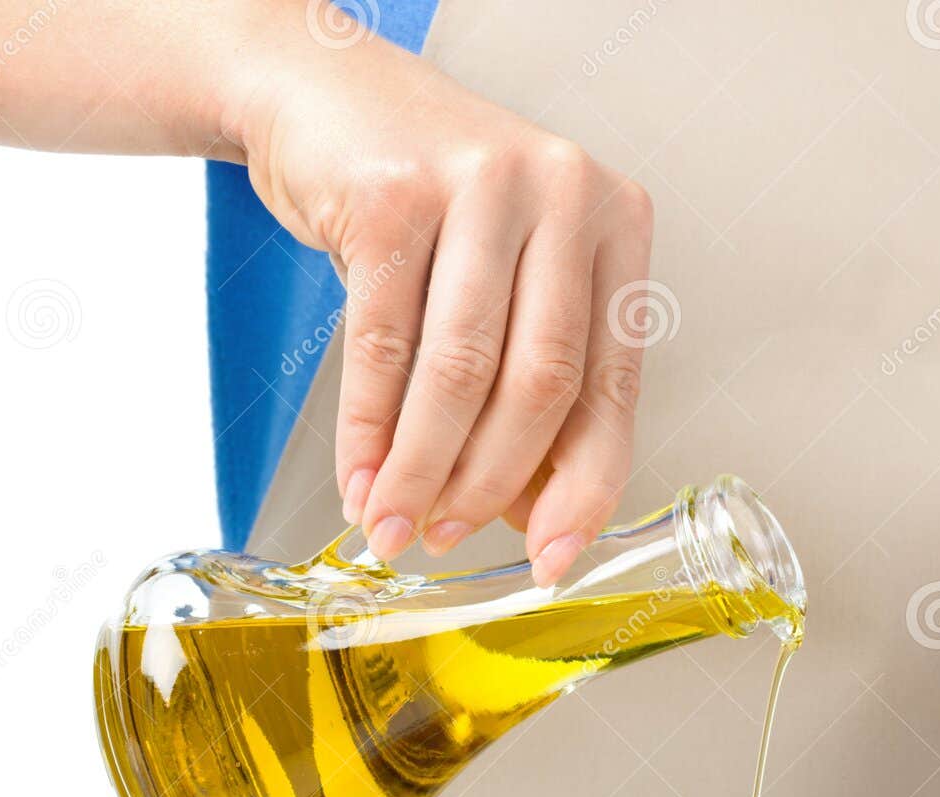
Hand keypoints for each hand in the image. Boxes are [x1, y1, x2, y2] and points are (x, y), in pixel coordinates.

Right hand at [237, 20, 652, 579]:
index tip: (552, 559)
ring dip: (422, 471)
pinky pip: (381, 349)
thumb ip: (535, 392)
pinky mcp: (391, 195)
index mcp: (616, 227)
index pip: (611, 388)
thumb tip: (533, 524)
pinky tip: (360, 479)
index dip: (583, 489)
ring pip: (459, 373)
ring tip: (394, 525)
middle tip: (447, 538)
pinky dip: (368, 432)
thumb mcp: (510, 283)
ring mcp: (480, 185)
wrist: (323, 93)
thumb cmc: (433, 208)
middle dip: (490, 486)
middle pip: (539, 387)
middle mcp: (564, 195)